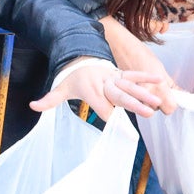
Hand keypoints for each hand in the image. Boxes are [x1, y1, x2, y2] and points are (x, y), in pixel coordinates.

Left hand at [30, 58, 164, 119]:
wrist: (80, 59)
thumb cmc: (72, 80)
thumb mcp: (60, 89)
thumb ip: (48, 100)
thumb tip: (32, 105)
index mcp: (90, 89)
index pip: (103, 108)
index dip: (114, 120)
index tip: (126, 134)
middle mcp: (103, 82)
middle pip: (119, 95)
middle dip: (134, 104)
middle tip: (148, 113)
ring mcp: (113, 76)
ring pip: (130, 85)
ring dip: (144, 92)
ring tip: (157, 102)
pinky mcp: (120, 72)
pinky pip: (134, 74)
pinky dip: (146, 76)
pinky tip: (161, 81)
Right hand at [98, 16, 177, 112]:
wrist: (123, 48)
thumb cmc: (141, 54)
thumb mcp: (160, 68)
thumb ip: (172, 85)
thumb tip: (182, 94)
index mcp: (158, 88)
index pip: (170, 108)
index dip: (172, 103)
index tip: (172, 98)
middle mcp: (147, 94)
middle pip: (159, 109)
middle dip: (160, 103)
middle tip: (159, 91)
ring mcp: (136, 95)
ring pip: (147, 107)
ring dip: (149, 101)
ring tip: (148, 88)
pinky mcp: (127, 93)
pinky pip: (138, 101)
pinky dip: (140, 98)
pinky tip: (141, 89)